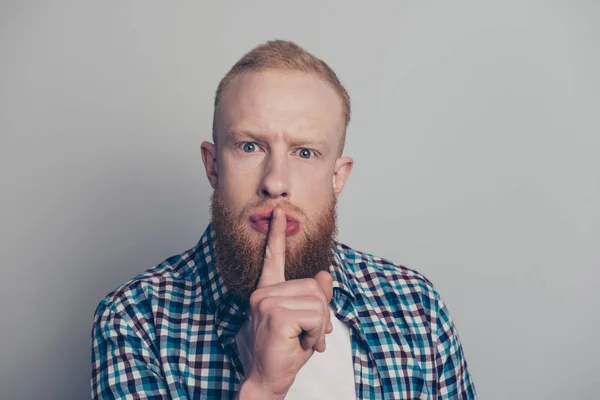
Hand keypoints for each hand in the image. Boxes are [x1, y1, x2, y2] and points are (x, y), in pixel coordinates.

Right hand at [238, 207, 332, 399]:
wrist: (268, 378)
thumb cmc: (285, 350)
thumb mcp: (307, 321)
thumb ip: (315, 297)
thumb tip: (325, 275)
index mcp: (269, 291)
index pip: (273, 258)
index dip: (277, 235)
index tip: (279, 214)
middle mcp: (264, 292)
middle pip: (314, 287)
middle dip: (322, 314)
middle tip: (310, 334)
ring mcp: (267, 302)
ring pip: (317, 302)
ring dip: (320, 326)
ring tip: (305, 340)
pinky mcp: (275, 314)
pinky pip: (315, 316)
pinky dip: (317, 333)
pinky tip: (303, 344)